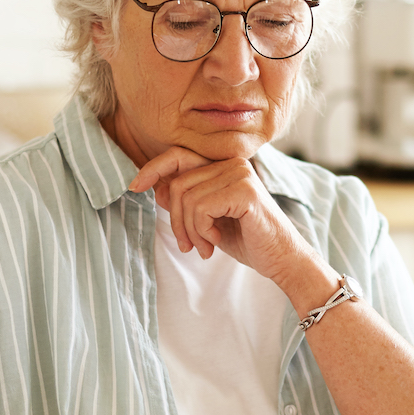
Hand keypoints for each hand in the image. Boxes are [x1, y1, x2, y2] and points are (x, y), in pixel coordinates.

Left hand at [129, 147, 323, 287]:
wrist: (280, 259)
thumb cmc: (246, 238)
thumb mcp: (208, 218)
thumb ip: (186, 200)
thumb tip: (155, 187)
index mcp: (223, 164)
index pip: (178, 156)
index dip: (153, 169)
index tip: (134, 187)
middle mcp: (232, 162)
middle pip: (178, 184)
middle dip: (175, 220)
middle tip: (188, 245)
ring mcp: (239, 174)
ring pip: (186, 199)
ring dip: (190, 230)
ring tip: (204, 246)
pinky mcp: (245, 191)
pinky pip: (201, 208)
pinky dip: (202, 230)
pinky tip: (216, 241)